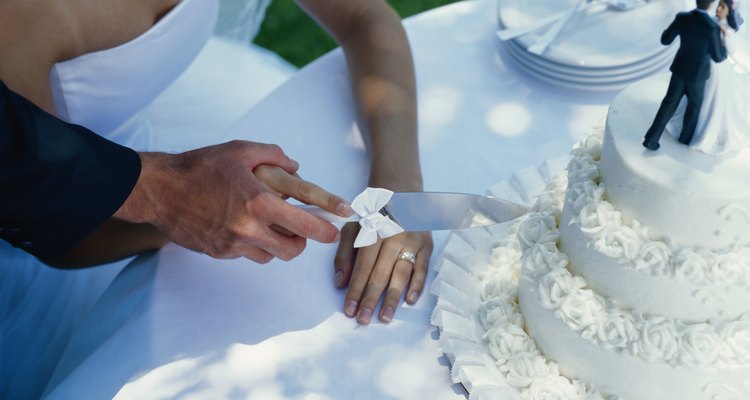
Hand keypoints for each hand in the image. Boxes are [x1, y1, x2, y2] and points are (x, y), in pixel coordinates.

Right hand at [115, 140, 341, 262]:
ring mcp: (232, 244)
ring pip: (269, 255)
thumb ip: (273, 155)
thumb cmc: (199, 167)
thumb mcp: (239, 151)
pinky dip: (251, 244)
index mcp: (259, 203)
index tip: (335, 232)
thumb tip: (296, 166)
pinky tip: (241, 226)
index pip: (305, 225)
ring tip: (267, 224)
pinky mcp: (218, 253)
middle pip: (292, 250)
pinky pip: (246, 255)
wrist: (159, 190)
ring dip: (275, 244)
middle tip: (299, 229)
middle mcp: (248, 228)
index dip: (325, 232)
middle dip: (301, 241)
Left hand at [334, 224, 432, 323]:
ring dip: (393, 297)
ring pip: (401, 273)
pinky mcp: (427, 245)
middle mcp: (393, 236)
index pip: (362, 266)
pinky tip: (409, 301)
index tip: (349, 309)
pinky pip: (423, 268)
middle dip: (371, 298)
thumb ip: (344, 254)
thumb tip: (340, 282)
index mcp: (372, 231)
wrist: (403, 196)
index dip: (355, 289)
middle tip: (363, 319)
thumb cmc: (373, 217)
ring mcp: (412, 241)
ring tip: (385, 317)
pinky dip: (417, 285)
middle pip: (381, 273)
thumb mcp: (354, 228)